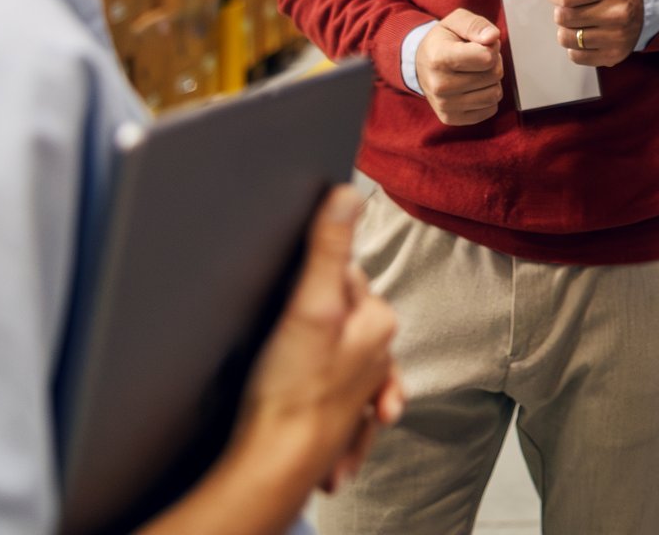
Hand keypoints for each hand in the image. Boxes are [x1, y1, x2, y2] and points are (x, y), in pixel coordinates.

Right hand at [225, 188, 403, 500]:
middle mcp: (379, 357)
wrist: (278, 465)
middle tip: (282, 344)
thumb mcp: (309, 305)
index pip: (344, 277)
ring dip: (315, 370)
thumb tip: (347, 193)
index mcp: (379, 323)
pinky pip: (336, 406)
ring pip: (335, 360)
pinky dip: (320, 406)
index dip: (309, 282)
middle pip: (339, 316)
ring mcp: (362, 393)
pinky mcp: (342, 424)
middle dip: (311, 321)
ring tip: (290, 380)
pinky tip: (304, 410)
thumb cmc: (292, 388)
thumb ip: (328, 249)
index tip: (288, 304)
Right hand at [415, 7, 503, 124]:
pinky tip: (472, 87)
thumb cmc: (443, 41)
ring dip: (491, 81)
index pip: (486, 58)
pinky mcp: (451, 119)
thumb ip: (476, 25)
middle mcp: (439, 85)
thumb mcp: (456, 22)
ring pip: (494, 94)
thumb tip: (493, 37)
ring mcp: (444, 105)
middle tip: (477, 57)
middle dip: (492, 63)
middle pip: (493, 75)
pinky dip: (486, 96)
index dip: (491, 47)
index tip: (480, 44)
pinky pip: (490, 110)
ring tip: (474, 72)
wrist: (421, 64)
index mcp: (439, 58)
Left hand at [540, 0, 640, 67]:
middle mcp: (618, 12)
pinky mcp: (613, 56)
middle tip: (575, 7)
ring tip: (581, 21)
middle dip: (562, 11)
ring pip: (565, 39)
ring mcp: (617, 37)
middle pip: (563, 17)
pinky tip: (588, 35)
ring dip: (567, 29)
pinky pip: (575, 56)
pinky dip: (575, 47)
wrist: (642, 9)